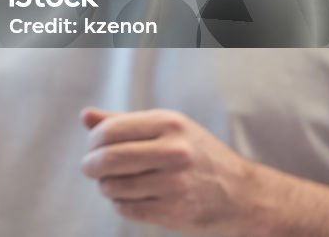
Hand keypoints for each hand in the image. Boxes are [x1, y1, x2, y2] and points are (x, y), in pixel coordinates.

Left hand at [80, 107, 253, 235]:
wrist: (243, 194)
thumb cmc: (197, 155)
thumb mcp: (167, 128)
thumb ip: (124, 121)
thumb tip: (85, 116)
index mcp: (169, 124)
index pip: (109, 131)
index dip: (93, 141)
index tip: (94, 147)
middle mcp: (174, 151)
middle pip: (108, 159)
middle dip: (91, 166)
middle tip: (91, 169)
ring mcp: (175, 184)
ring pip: (114, 186)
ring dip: (106, 187)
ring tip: (114, 183)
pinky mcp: (175, 212)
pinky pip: (127, 208)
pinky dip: (120, 204)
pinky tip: (130, 198)